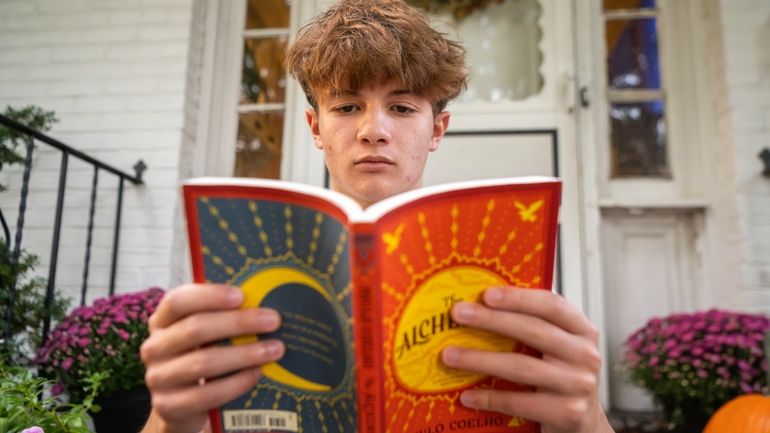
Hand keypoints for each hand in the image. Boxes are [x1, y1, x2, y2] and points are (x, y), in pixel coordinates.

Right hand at [139, 284, 284, 432]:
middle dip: (238, 323)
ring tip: (274, 349)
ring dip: (244, 354)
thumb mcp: (205, 334)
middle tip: (272, 321)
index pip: (178, 301)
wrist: (181, 403)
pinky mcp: (169, 405)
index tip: (241, 296)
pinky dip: (236, 383)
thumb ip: (223, 317)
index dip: (209, 296)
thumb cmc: (200, 356)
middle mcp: (155, 346)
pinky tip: (256, 374)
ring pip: (203, 362)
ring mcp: (159, 377)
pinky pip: (206, 394)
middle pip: (195, 328)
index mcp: (162, 320)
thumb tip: (264, 303)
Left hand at [441, 287, 613, 432]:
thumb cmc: (561, 376)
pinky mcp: (568, 414)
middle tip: (458, 314)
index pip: (551, 305)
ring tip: (450, 355)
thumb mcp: (556, 346)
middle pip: (533, 331)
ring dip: (481, 360)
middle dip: (491, 321)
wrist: (582, 422)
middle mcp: (585, 354)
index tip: (486, 294)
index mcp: (582, 330)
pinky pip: (520, 403)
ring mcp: (579, 385)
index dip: (518, 298)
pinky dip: (490, 398)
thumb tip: (481, 305)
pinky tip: (467, 395)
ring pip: (522, 367)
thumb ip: (533, 325)